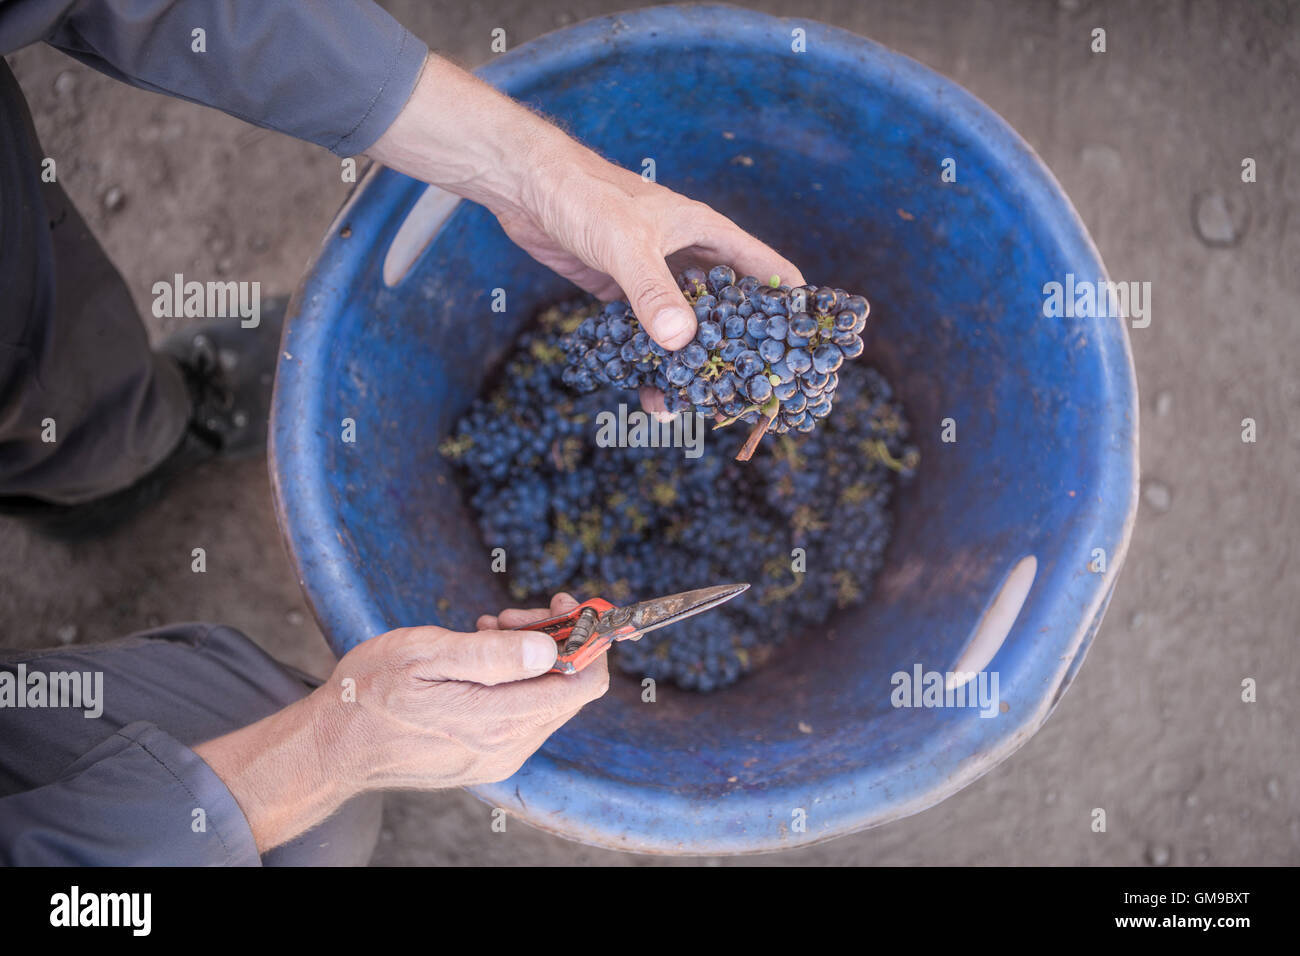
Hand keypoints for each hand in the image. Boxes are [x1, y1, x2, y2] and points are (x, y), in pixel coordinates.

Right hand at [195, 593, 607, 852]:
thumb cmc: (369, 693)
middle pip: (567, 688)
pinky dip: (513, 680)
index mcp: (497, 721)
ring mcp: (499, 758)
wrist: (333, 746)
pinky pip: (522, 713)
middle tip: (508, 614)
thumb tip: (548, 649)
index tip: (567, 603)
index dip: (587, 637)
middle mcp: (508, 747)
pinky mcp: (487, 759)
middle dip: (552, 640)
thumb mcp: (424, 655)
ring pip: (545, 698)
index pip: (584, 684)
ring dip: (529, 658)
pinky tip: (478, 659)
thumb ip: (491, 655)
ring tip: (484, 631)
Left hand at [367, 54, 803, 352]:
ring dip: (686, 364)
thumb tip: (682, 343)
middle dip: (736, 349)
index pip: (766, 269)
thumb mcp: (626, 245)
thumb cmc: (585, 197)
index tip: (803, 349)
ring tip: (686, 405)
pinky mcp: (622, 292)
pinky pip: (645, 334)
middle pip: (728, 308)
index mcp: (707, 233)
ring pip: (685, 327)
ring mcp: (655, 275)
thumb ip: (654, 293)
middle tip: (744, 395)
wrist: (526, 187)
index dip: (790, 306)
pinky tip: (646, 390)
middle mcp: (688, 255)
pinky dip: (648, 360)